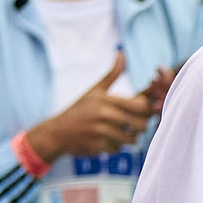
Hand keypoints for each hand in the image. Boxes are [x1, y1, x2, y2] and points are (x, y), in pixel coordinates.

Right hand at [27, 56, 164, 162]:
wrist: (58, 132)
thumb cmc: (80, 109)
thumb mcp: (95, 90)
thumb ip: (112, 74)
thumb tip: (122, 53)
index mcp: (107, 99)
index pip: (142, 105)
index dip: (144, 109)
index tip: (137, 111)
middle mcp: (104, 114)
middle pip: (141, 124)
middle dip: (140, 126)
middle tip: (131, 125)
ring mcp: (101, 131)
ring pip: (132, 139)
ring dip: (128, 138)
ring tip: (119, 132)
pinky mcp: (97, 146)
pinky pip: (118, 149)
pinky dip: (115, 147)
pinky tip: (106, 141)